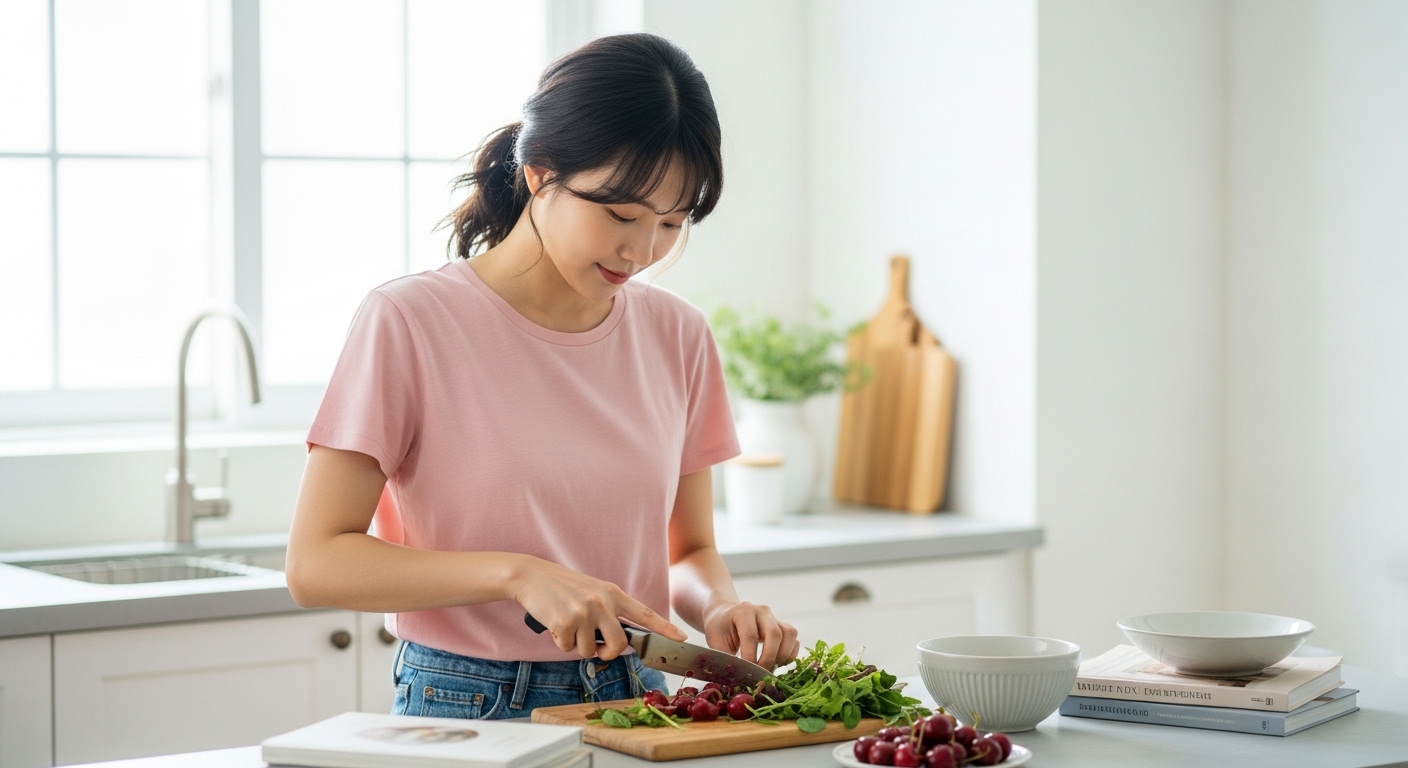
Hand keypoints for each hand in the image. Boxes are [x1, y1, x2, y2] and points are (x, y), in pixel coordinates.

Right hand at [511, 557, 684, 660]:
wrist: (531, 576)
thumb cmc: (563, 587)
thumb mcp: (593, 592)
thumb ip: (609, 612)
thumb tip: (620, 642)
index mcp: (613, 593)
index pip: (644, 613)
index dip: (664, 628)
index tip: (682, 638)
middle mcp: (602, 602)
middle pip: (619, 645)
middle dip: (607, 653)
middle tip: (595, 645)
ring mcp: (584, 612)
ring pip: (591, 651)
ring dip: (577, 645)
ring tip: (568, 624)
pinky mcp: (565, 622)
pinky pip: (569, 648)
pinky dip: (560, 642)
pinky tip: (555, 623)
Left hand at [701, 599, 800, 668]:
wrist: (725, 616)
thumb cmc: (720, 629)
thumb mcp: (715, 641)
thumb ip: (726, 658)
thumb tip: (737, 679)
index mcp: (743, 611)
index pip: (751, 635)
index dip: (750, 657)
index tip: (747, 673)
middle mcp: (762, 611)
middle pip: (775, 633)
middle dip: (769, 658)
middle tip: (760, 674)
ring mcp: (774, 618)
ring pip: (789, 634)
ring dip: (782, 656)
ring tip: (770, 669)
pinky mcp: (782, 626)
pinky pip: (793, 640)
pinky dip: (789, 654)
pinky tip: (777, 664)